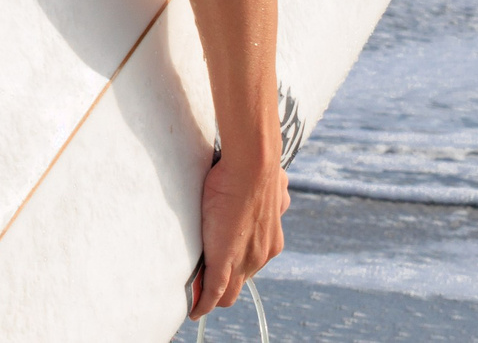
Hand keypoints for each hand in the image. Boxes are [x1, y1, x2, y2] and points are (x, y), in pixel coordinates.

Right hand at [188, 149, 285, 317]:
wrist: (253, 165)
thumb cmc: (257, 170)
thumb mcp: (271, 190)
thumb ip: (274, 201)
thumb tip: (281, 194)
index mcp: (271, 241)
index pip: (251, 267)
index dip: (236, 271)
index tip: (223, 268)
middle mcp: (262, 255)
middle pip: (241, 282)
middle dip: (224, 284)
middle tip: (206, 282)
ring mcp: (244, 260)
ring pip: (229, 291)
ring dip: (213, 292)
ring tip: (198, 293)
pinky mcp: (225, 261)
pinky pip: (214, 292)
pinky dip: (204, 304)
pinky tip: (196, 311)